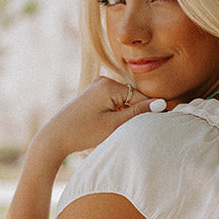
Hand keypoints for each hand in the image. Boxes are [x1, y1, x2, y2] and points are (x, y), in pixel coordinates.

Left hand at [34, 77, 160, 160]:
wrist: (55, 137)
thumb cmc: (83, 132)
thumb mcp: (114, 125)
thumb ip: (138, 113)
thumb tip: (161, 103)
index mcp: (109, 85)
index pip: (141, 97)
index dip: (152, 111)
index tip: (164, 123)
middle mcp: (103, 81)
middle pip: (132, 97)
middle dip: (138, 112)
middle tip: (142, 131)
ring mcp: (97, 86)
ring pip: (123, 100)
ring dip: (127, 114)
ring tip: (124, 131)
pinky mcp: (92, 95)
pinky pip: (113, 102)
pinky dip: (118, 113)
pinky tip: (113, 127)